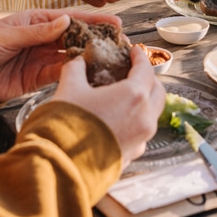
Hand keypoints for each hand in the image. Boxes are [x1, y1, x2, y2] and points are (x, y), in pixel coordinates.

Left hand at [0, 9, 121, 101]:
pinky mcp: (38, 79)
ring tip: (112, 62)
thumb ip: (38, 31)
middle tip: (120, 45)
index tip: (114, 22)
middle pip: (76, 39)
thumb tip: (66, 21)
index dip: (93, 21)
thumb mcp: (8, 34)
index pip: (71, 19)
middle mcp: (43, 39)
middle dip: (97, 41)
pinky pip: (61, 75)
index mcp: (37, 21)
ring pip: (73, 58)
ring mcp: (42, 59)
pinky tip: (90, 77)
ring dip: (90, 60)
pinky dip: (75, 76)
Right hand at [47, 46, 165, 165]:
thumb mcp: (69, 87)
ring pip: (152, 114)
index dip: (140, 56)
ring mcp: (140, 139)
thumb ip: (76, 69)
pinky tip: (117, 119)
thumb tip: (78, 62)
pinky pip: (140, 133)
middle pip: (156, 91)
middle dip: (147, 78)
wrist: (60, 165)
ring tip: (125, 95)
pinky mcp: (132, 155)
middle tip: (133, 71)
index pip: (146, 69)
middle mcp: (144, 118)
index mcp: (134, 96)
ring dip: (144, 101)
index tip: (135, 51)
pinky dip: (134, 121)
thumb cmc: (66, 124)